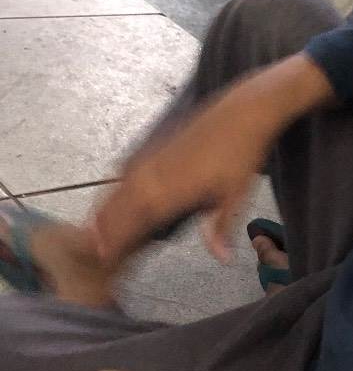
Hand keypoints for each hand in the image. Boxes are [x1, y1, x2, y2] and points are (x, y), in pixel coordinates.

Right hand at [91, 54, 334, 267]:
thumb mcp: (236, 196)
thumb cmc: (241, 153)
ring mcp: (150, 157)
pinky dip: (113, 189)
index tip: (105, 260)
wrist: (241, 111)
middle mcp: (152, 174)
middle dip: (103, 231)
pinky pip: (123, 172)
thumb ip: (221, 228)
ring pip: (115, 189)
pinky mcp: (153, 145)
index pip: (133, 224)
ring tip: (92, 230)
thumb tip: (221, 257)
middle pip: (116, 208)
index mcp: (169, 191)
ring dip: (103, 211)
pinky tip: (112, 196)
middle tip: (94, 253)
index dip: (117, 243)